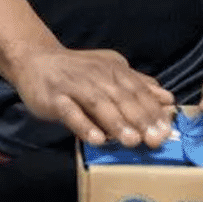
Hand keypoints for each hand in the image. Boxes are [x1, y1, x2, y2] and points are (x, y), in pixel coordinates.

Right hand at [12, 45, 174, 148]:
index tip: (167, 130)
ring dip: (117, 123)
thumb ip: (138, 85)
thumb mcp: (110, 72)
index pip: (138, 90)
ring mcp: (75, 86)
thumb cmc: (77, 71)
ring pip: (99, 104)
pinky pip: (71, 112)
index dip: (153, 110)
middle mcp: (97, 76)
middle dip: (141, 119)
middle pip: (122, 97)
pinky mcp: (55, 97)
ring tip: (132, 141)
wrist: (35, 60)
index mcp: (114, 70)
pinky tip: (97, 140)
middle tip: (156, 140)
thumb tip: (168, 99)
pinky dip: (84, 125)